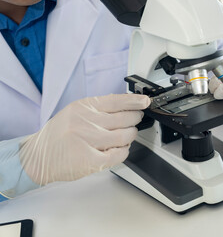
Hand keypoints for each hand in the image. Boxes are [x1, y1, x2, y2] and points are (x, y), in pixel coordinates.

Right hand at [19, 94, 149, 184]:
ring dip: (131, 135)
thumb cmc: (58, 135)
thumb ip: (97, 108)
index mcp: (83, 108)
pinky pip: (118, 154)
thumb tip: (125, 106)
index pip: (116, 101)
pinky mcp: (90, 160)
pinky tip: (120, 148)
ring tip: (127, 134)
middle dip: (135, 119)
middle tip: (135, 119)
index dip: (135, 101)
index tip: (145, 102)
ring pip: (125, 136)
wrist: (37, 157)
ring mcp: (88, 141)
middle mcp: (86, 122)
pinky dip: (124, 150)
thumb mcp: (74, 112)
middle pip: (124, 118)